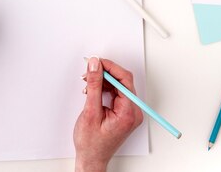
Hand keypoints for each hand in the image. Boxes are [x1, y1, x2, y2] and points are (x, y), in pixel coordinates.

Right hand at [74, 57, 142, 171]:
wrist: (91, 159)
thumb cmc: (91, 144)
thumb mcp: (90, 111)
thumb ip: (94, 85)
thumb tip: (95, 65)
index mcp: (128, 113)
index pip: (124, 80)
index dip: (110, 67)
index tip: (96, 62)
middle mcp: (133, 112)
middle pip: (122, 81)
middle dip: (105, 73)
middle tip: (89, 70)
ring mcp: (129, 112)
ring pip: (118, 85)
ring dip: (103, 80)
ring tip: (87, 82)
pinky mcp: (123, 112)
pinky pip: (116, 93)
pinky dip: (104, 88)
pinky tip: (93, 89)